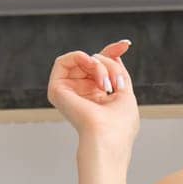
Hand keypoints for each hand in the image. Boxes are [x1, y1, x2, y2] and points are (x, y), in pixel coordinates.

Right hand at [48, 39, 136, 153]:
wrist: (106, 138)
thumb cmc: (119, 125)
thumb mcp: (125, 92)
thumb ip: (118, 72)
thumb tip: (114, 54)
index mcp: (96, 96)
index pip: (100, 67)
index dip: (112, 52)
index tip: (126, 44)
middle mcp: (81, 93)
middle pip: (93, 61)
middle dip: (109, 62)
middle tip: (116, 82)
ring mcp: (68, 91)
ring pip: (83, 59)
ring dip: (99, 65)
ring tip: (106, 83)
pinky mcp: (56, 89)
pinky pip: (64, 60)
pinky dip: (81, 58)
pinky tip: (92, 69)